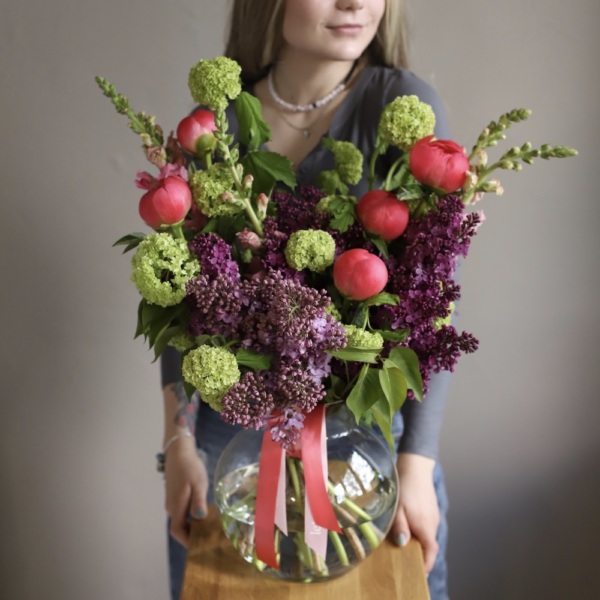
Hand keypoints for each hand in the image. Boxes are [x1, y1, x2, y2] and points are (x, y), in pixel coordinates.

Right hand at [164, 437, 208, 547]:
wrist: (179, 452)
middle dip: (193, 535)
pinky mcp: (174, 496)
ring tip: (209, 526)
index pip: (177, 532)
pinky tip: (203, 512)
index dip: (187, 541)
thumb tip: (199, 518)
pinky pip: (181, 512)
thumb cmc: (190, 467)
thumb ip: (198, 501)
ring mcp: (172, 501)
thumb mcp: (198, 483)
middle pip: (179, 528)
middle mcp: (171, 507)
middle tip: (210, 537)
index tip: (201, 546)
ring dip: (192, 526)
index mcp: (176, 506)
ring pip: (181, 520)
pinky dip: (191, 517)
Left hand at [392, 453, 439, 573]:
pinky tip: (406, 525)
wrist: (415, 467)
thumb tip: (402, 545)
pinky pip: (425, 525)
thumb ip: (400, 527)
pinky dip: (417, 530)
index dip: (427, 564)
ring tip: (402, 543)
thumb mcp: (398, 508)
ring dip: (417, 541)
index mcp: (425, 526)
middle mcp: (432, 523)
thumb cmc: (405, 487)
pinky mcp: (430, 510)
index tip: (419, 574)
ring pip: (426, 535)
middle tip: (405, 561)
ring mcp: (433, 516)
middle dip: (418, 555)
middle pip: (428, 545)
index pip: (431, 551)